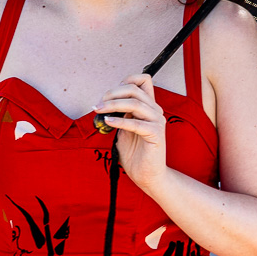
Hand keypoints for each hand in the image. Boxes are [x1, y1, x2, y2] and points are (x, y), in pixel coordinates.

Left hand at [97, 73, 168, 194]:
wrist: (147, 175)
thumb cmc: (135, 153)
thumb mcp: (123, 129)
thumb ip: (119, 114)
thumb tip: (103, 104)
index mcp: (149, 106)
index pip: (143, 80)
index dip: (126, 80)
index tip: (109, 93)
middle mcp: (155, 111)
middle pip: (134, 90)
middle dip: (112, 94)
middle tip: (98, 105)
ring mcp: (157, 122)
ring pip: (135, 104)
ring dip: (113, 105)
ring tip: (99, 111)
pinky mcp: (156, 135)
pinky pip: (136, 124)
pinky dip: (120, 121)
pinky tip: (108, 122)